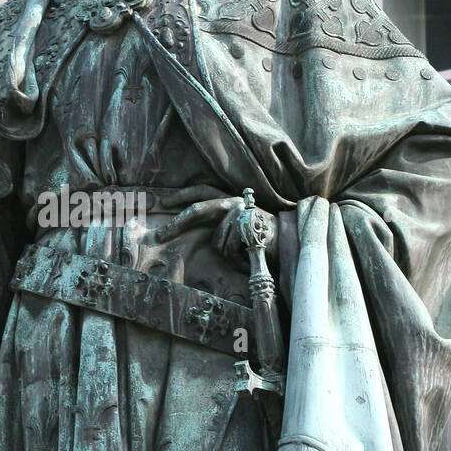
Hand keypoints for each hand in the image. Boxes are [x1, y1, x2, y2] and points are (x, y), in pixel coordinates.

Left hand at [154, 196, 277, 266]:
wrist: (290, 245)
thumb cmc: (260, 241)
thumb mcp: (236, 229)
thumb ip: (216, 225)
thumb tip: (184, 229)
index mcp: (229, 201)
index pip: (202, 190)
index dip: (182, 195)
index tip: (162, 203)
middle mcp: (234, 202)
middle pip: (199, 209)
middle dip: (177, 223)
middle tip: (160, 235)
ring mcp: (242, 211)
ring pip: (216, 241)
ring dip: (228, 254)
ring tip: (244, 256)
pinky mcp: (248, 224)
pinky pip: (229, 249)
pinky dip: (237, 260)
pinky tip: (250, 257)